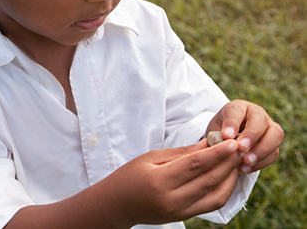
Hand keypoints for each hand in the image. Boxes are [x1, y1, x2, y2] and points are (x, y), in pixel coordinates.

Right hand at [107, 140, 242, 225]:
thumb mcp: (151, 157)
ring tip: (236, 161)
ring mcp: (180, 211)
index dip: (216, 153)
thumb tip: (208, 144)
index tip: (232, 142)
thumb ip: (182, 153)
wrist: (118, 204)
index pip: (195, 165)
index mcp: (160, 180)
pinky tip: (227, 176)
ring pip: (215, 195)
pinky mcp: (184, 217)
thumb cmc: (130, 175)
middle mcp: (172, 199)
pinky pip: (211, 204)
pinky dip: (223, 190)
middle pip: (208, 179)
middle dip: (227, 163)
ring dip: (230, 177)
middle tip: (240, 147)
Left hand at [205, 99, 283, 173]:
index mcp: (238, 107)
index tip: (226, 136)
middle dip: (251, 136)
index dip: (232, 123)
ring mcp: (269, 128)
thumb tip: (225, 149)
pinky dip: (261, 162)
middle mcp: (257, 114)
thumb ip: (218, 138)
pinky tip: (246, 168)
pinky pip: (273, 153)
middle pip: (261, 121)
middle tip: (241, 149)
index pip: (237, 111)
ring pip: (275, 136)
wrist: (229, 138)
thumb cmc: (220, 132)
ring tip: (245, 162)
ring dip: (260, 151)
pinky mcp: (274, 144)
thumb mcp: (214, 131)